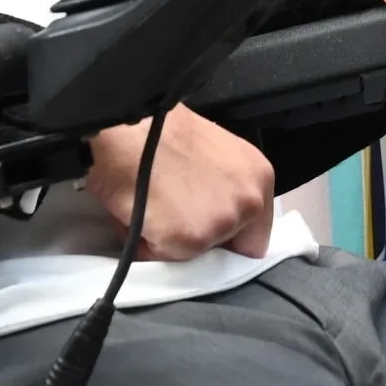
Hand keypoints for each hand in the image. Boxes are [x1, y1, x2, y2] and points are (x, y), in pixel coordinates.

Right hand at [85, 105, 273, 262]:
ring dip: (173, 242)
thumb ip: (224, 190)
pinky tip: (140, 216)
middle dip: (203, 242)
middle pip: (230, 249)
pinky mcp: (190, 240)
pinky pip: (166, 258)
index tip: (207, 232)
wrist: (126, 127)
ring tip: (153, 211)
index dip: (228, 237)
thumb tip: (208, 215)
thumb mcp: (212, 156)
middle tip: (175, 219)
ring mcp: (222, 223)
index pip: (256, 234)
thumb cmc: (159, 132)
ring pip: (196, 254)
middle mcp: (250, 201)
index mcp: (259, 176)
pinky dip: (148, 245)